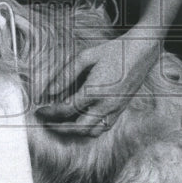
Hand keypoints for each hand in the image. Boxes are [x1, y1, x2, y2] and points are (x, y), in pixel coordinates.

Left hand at [35, 37, 157, 137]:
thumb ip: (66, 75)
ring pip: (92, 132)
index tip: (39, 111)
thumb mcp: (86, 56)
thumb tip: (49, 91)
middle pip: (78, 127)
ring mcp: (116, 109)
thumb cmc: (114, 50)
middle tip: (47, 123)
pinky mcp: (121, 109)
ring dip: (75, 132)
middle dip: (59, 128)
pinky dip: (90, 129)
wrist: (142, 51)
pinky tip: (81, 122)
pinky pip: (104, 127)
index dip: (50, 112)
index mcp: (95, 90)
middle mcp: (106, 104)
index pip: (67, 109)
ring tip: (61, 125)